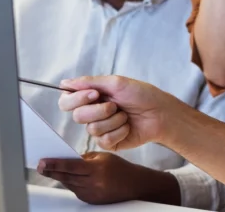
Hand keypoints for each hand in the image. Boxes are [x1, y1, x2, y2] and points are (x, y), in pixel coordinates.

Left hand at [38, 152, 179, 205]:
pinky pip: (75, 190)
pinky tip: (65, 177)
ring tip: (49, 169)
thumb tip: (66, 159)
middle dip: (51, 171)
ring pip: (69, 184)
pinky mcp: (90, 201)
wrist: (134, 185)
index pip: (70, 166)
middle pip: (66, 177)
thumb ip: (83, 158)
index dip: (54, 164)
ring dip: (59, 177)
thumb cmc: (119, 168)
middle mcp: (92, 183)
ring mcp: (91, 194)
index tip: (42, 162)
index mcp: (96, 169)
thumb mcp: (102, 157)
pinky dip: (70, 183)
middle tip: (40, 166)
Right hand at [58, 76, 177, 150]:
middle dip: (98, 110)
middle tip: (115, 105)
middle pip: (77, 116)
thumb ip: (89, 83)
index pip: (66, 100)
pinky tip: (128, 126)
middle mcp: (92, 113)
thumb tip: (64, 83)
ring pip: (91, 129)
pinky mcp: (109, 142)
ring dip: (113, 120)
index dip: (75, 99)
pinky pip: (104, 140)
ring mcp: (100, 129)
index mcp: (91, 97)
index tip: (94, 94)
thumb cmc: (141, 94)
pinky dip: (119, 131)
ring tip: (126, 115)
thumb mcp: (116, 83)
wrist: (160, 113)